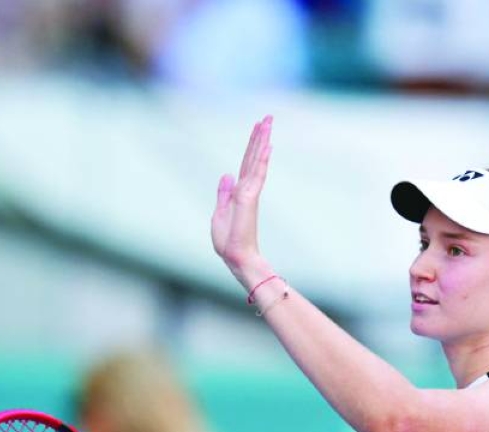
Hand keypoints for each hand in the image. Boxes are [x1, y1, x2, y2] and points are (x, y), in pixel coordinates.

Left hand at [212, 116, 273, 286]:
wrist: (235, 257)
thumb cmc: (228, 242)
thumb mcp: (220, 213)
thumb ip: (224, 193)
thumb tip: (226, 175)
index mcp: (239, 192)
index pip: (246, 163)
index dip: (252, 145)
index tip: (258, 128)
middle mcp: (247, 189)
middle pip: (254, 156)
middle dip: (261, 136)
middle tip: (268, 117)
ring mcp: (250, 192)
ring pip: (257, 160)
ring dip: (262, 140)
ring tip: (268, 122)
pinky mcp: (249, 198)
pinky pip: (257, 173)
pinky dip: (262, 158)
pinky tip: (267, 145)